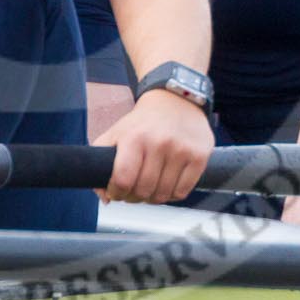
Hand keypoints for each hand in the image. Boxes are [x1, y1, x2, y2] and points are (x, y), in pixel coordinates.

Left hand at [93, 88, 213, 202]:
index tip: (117, 192)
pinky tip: (167, 185)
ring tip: (150, 188)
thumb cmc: (143, 122)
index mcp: (134, 137)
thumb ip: (100, 162)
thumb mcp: (116, 133)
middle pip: (143, 190)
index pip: (123, 179)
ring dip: (153, 198)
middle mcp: (159, 143)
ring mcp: (181, 150)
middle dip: (134, 197)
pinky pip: (182, 192)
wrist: (175, 101)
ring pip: (163, 194)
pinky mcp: (199, 157)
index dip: (117, 193)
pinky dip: (172, 195)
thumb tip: (105, 196)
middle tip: (134, 192)